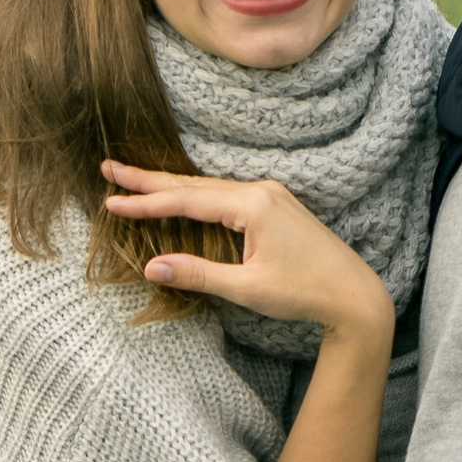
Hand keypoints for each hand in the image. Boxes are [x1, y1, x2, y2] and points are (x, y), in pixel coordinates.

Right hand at [102, 160, 392, 338]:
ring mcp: (270, 194)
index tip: (111, 201)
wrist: (353, 293)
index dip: (146, 203)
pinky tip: (180, 195)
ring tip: (133, 179)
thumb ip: (198, 274)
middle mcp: (261, 190)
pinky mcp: (275, 205)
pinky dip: (196, 194)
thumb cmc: (304, 292)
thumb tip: (152, 267)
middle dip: (149, 180)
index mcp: (253, 206)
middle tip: (108, 169)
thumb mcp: (247, 289)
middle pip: (193, 184)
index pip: (187, 201)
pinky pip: (226, 193)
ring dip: (171, 185)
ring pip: (208, 187)